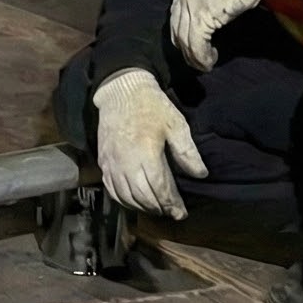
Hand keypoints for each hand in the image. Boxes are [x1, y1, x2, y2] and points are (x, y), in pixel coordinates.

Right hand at [92, 68, 207, 219]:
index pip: (159, 189)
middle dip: (158, 208)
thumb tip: (200, 174)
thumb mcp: (176, 124)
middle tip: (171, 212)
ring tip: (155, 208)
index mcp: (146, 153)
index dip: (171, 204)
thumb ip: (187, 151)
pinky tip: (133, 200)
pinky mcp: (103, 160)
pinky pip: (110, 188)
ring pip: (125, 195)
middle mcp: (126, 161)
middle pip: (142, 196)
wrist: (121, 90)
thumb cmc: (152, 106)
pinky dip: (122, 199)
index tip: (181, 212)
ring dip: (141, 206)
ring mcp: (111, 162)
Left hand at [169, 0, 261, 70]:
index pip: (178, 9)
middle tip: (194, 57)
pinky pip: (196, 44)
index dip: (182, 26)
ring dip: (193, 56)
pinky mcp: (202, 17)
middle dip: (183, 44)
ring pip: (185, 38)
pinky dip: (201, 57)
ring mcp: (191, 5)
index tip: (189, 39)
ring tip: (203, 65)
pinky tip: (209, 62)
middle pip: (177, 25)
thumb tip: (224, 1)